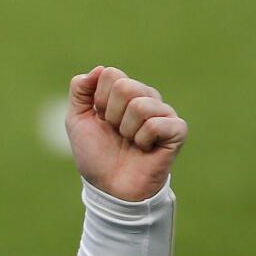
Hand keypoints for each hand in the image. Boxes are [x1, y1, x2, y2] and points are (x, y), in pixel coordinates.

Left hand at [65, 66, 187, 200]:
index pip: (111, 75)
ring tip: (130, 142)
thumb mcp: (77, 121)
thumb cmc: (96, 155)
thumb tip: (98, 69)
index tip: (101, 120)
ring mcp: (164, 113)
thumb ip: (80, 92)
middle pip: (125, 86)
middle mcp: (146, 98)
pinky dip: (142, 140)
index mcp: (124, 93)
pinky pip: (155, 123)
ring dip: (126, 130)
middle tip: (116, 133)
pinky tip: (145, 149)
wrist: (110, 187)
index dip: (98, 101)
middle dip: (111, 115)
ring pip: (139, 104)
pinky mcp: (177, 130)